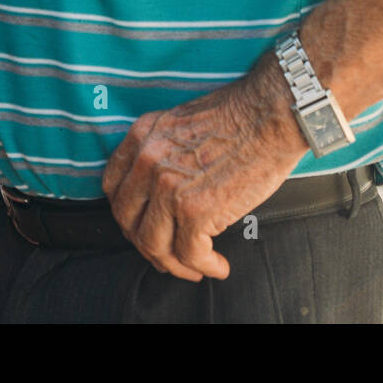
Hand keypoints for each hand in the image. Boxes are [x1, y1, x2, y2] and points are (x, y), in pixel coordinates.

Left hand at [101, 57, 306, 280]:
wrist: (269, 115)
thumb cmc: (237, 117)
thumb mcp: (180, 122)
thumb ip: (161, 149)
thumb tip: (158, 188)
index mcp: (142, 136)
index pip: (113, 186)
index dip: (126, 213)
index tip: (142, 225)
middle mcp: (147, 161)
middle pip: (127, 220)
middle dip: (146, 244)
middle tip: (168, 255)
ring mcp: (168, 187)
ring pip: (153, 244)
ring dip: (174, 264)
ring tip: (195, 267)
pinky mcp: (196, 210)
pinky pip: (189, 254)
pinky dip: (204, 267)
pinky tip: (218, 266)